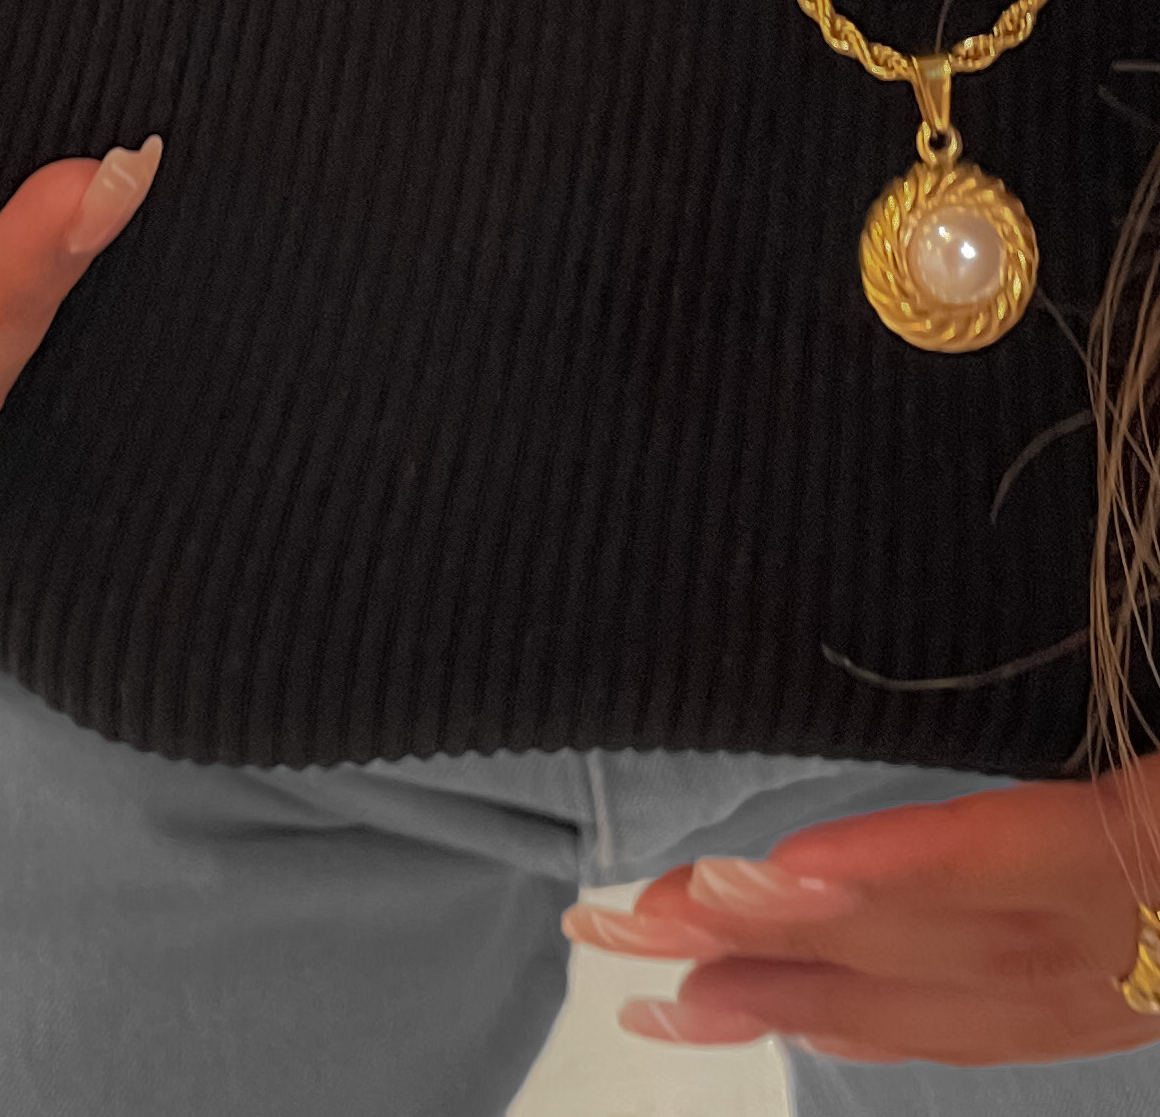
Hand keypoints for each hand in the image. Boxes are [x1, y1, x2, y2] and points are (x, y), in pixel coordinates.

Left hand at [565, 765, 1159, 1064]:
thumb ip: (1106, 755)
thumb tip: (1075, 695)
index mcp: (1137, 841)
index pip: (992, 858)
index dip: (880, 875)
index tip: (766, 878)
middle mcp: (1104, 928)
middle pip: (914, 940)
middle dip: (757, 941)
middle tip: (621, 925)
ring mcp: (1091, 983)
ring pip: (913, 999)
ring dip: (770, 998)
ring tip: (643, 990)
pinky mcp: (1089, 1010)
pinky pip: (956, 1033)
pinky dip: (850, 1029)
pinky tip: (760, 1020)